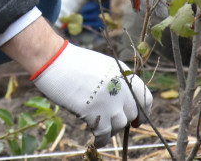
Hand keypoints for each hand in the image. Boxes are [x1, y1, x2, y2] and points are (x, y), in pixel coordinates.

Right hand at [31, 42, 151, 145]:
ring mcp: (109, 101)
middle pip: (132, 114)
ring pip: (119, 125)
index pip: (145, 99)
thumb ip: (116, 83)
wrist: (55, 61)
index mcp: (125, 74)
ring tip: (99, 125)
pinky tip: (96, 139)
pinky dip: (101, 139)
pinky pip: (104, 134)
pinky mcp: (95, 113)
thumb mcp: (103, 67)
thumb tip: (123, 105)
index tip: (137, 120)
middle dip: (123, 120)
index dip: (143, 113)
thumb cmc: (74, 63)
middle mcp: (122, 88)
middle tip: (111, 123)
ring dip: (111, 128)